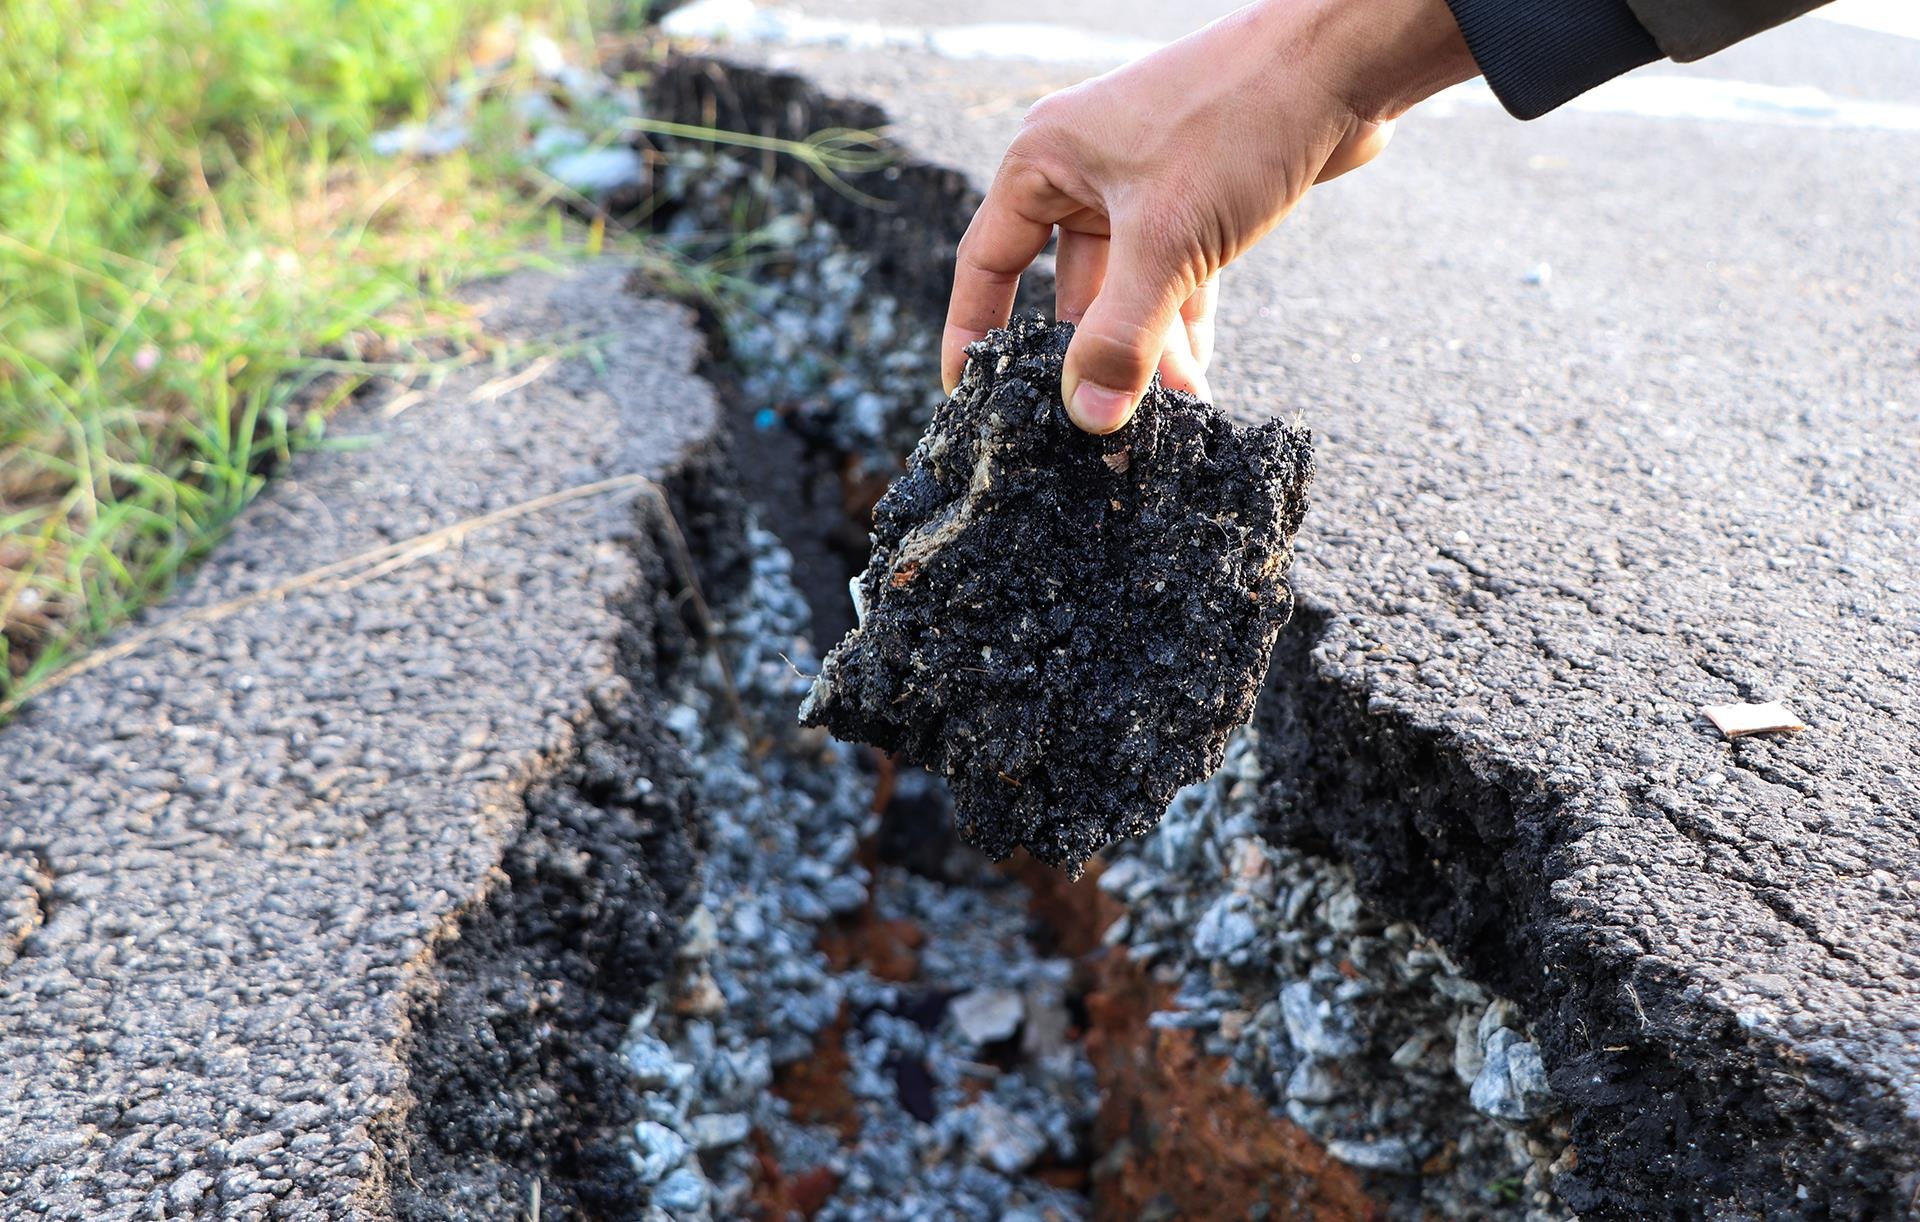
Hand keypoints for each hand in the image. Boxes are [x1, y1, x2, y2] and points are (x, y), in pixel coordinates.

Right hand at [940, 0, 1478, 431]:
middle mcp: (1085, 169)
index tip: (969, 394)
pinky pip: (1174, 278)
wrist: (1343, 63)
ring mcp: (1143, 184)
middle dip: (1088, 355)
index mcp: (1046, 160)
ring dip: (1144, 349)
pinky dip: (1182, 324)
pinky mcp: (1197, 198)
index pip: (987, 261)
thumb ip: (1120, 337)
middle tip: (1096, 423)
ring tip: (1165, 412)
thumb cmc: (1239, 120)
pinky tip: (1195, 378)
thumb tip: (1085, 416)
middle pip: (1066, 287)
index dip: (975, 331)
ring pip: (1127, 288)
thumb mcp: (1167, 243)